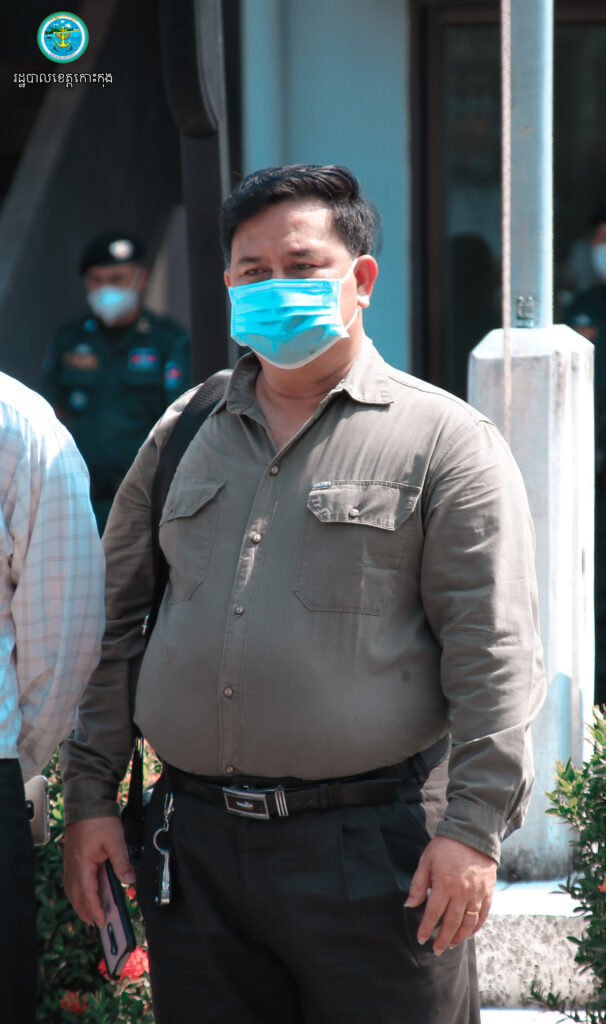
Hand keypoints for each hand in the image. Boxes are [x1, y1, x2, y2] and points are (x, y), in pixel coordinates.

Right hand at [63, 816, 134, 927]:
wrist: (87, 802)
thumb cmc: (100, 819)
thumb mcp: (116, 840)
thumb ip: (122, 862)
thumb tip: (129, 881)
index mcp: (82, 864)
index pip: (87, 894)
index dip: (95, 910)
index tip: (102, 922)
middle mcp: (73, 866)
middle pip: (76, 896)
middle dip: (86, 911)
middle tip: (97, 923)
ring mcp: (70, 862)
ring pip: (72, 889)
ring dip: (81, 902)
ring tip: (92, 912)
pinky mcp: (72, 857)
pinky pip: (72, 880)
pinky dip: (79, 891)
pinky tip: (87, 892)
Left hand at [404, 835, 495, 954]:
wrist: (473, 833)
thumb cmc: (446, 846)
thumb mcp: (427, 860)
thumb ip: (418, 884)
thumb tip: (409, 904)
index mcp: (444, 884)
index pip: (433, 914)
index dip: (426, 928)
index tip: (421, 939)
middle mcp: (462, 892)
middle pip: (452, 923)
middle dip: (443, 939)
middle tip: (436, 949)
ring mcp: (477, 893)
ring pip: (468, 922)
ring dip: (459, 936)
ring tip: (451, 944)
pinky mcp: (488, 891)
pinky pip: (483, 914)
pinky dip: (476, 926)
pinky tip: (469, 933)